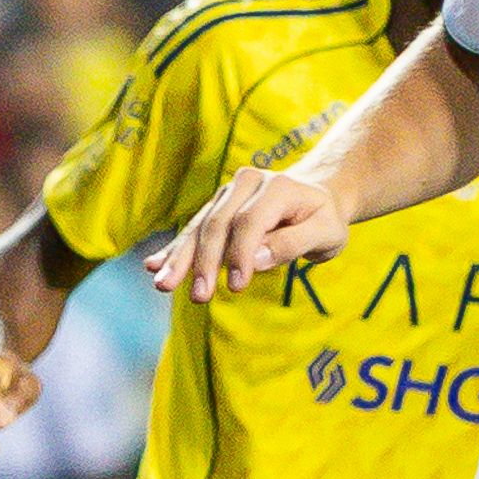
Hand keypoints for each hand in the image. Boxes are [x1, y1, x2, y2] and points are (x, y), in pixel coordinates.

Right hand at [149, 164, 343, 300]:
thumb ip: (293, 243)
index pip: (250, 221)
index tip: (236, 286)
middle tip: (198, 296)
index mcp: (278, 186)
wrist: (316, 198)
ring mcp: (227, 194)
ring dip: (181, 259)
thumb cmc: (323, 220)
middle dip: (205, 261)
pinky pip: (193, 230)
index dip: (240, 254)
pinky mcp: (216, 208)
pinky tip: (153, 265)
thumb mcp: (326, 234)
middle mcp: (247, 183)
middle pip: (218, 224)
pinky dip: (174, 249)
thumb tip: (255, 259)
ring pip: (200, 227)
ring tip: (162, 284)